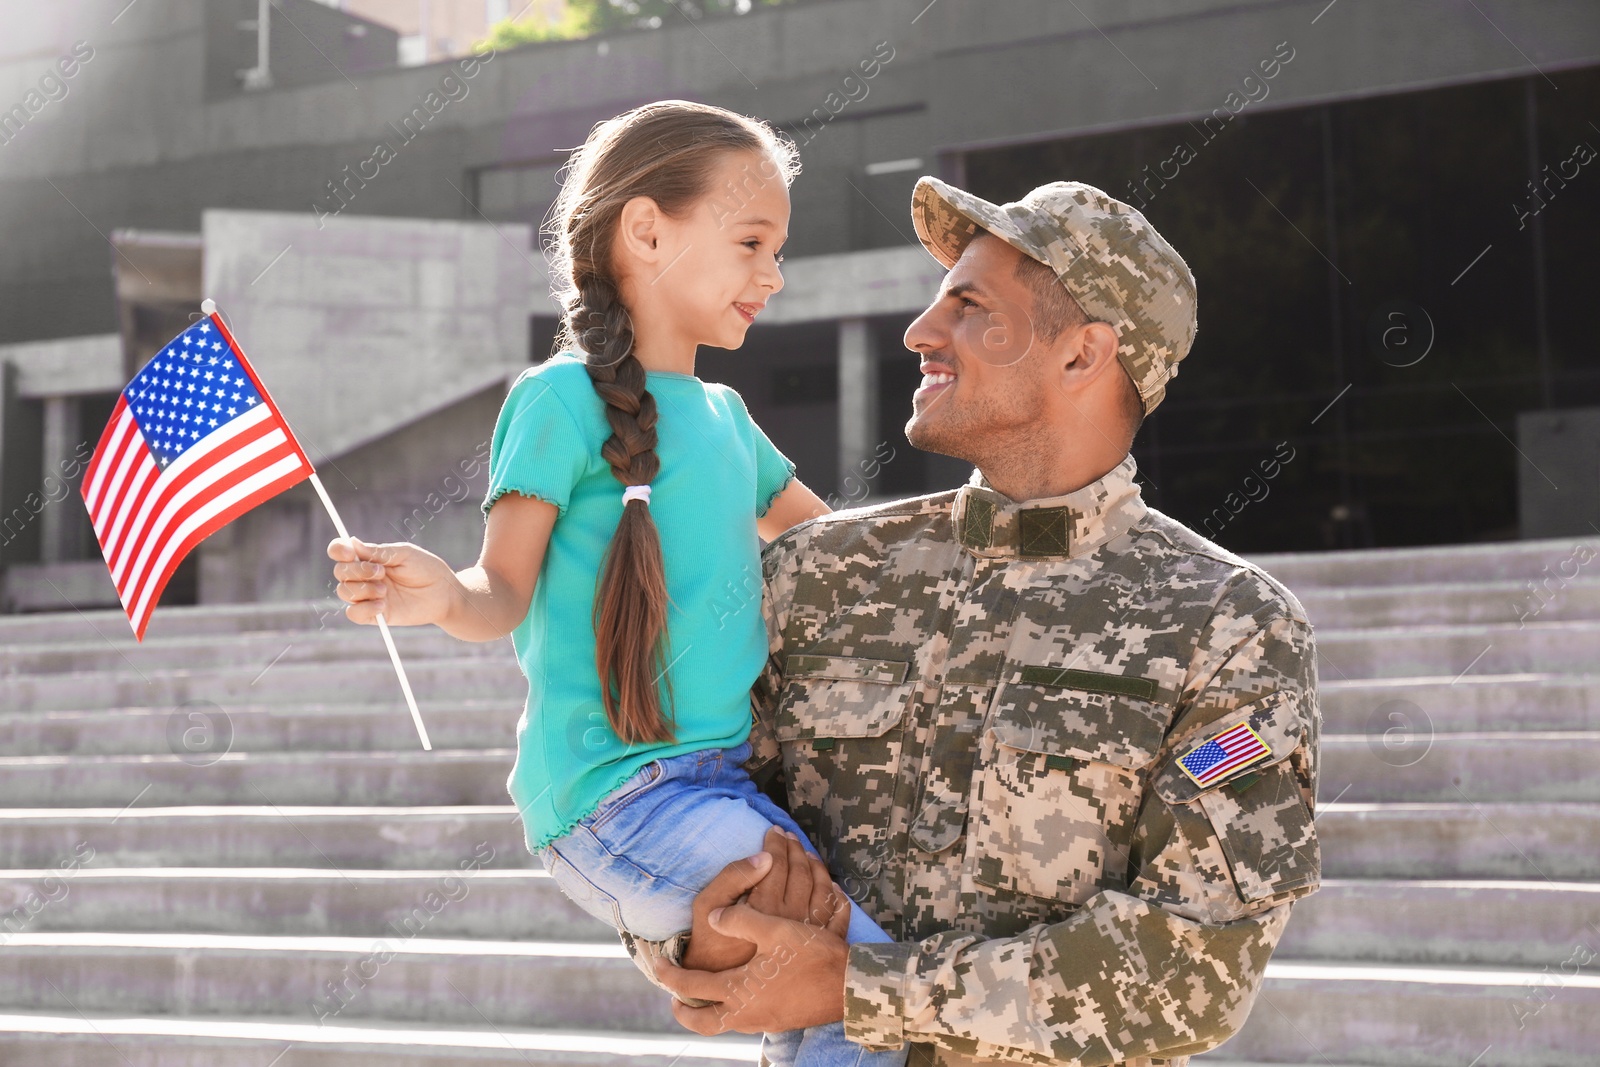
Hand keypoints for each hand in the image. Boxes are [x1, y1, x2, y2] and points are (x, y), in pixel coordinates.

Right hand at [328, 535, 457, 627]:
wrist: (444, 594)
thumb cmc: (427, 569)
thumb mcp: (405, 554)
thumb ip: (379, 551)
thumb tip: (352, 542)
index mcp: (369, 557)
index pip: (341, 552)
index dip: (338, 550)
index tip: (350, 553)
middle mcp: (364, 576)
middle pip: (340, 572)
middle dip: (357, 571)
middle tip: (381, 572)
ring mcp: (368, 595)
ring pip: (344, 592)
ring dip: (362, 589)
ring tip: (385, 590)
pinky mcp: (375, 614)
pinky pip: (353, 614)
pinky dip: (363, 609)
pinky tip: (382, 605)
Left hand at [658, 900, 851, 1034]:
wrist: (850, 988)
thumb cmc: (813, 958)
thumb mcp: (776, 929)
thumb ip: (741, 920)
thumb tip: (713, 917)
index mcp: (739, 990)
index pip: (693, 987)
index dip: (671, 976)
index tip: (658, 968)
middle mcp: (746, 1013)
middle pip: (705, 1023)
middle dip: (687, 1013)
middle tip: (675, 1000)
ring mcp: (764, 1022)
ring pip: (726, 1024)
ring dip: (712, 1010)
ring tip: (707, 993)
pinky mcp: (781, 1022)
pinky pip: (747, 1021)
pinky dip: (735, 1010)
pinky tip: (743, 995)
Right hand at [683, 828, 842, 971]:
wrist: (719, 986)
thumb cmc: (710, 943)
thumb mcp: (707, 906)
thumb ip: (733, 878)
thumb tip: (764, 858)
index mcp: (765, 908)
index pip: (777, 864)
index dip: (777, 843)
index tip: (774, 831)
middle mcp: (791, 920)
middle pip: (801, 873)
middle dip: (796, 849)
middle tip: (790, 837)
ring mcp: (808, 934)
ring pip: (822, 891)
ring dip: (817, 867)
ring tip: (808, 855)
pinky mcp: (816, 946)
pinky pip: (835, 916)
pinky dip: (836, 897)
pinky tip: (832, 886)